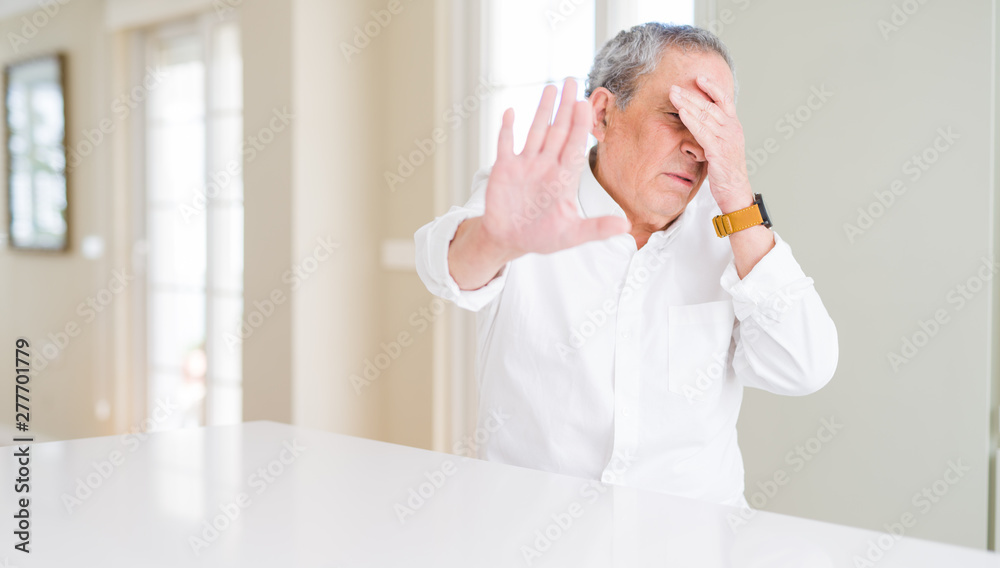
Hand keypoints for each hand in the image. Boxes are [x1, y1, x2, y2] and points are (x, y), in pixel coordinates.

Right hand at [480, 78, 631, 258]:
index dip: (578, 125)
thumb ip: (596, 228)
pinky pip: (505, 144)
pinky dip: (507, 129)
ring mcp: (524, 165)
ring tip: (551, 88)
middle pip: (557, 131)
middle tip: (572, 82)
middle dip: (565, 108)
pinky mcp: (503, 169)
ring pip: (536, 131)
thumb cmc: (542, 237)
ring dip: (542, 111)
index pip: (573, 146)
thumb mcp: (571, 235)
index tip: (585, 103)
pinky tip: (511, 112)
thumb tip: (626, 227)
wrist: (510, 240)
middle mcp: (545, 166)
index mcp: (562, 179)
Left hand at [668, 75, 752, 212]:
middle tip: (674, 87)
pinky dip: (691, 121)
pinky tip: (681, 113)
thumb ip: (714, 133)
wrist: (735, 192)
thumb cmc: (726, 171)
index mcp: (734, 126)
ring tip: (673, 95)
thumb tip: (700, 122)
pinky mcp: (719, 151)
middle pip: (710, 106)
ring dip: (687, 104)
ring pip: (705, 116)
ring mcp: (727, 139)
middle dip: (691, 94)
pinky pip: (703, 132)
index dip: (712, 87)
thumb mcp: (721, 147)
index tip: (699, 77)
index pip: (724, 100)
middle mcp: (732, 129)